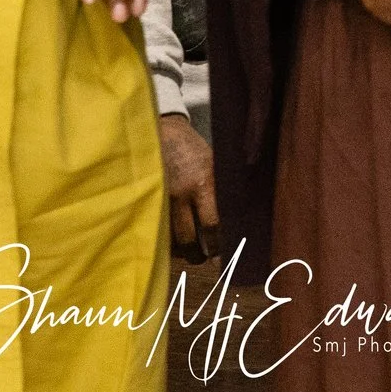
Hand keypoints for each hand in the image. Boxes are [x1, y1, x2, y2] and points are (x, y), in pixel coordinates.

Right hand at [159, 113, 218, 263]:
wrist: (163, 132)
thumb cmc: (195, 151)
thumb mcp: (216, 164)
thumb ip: (224, 190)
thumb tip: (244, 217)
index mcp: (204, 183)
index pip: (213, 225)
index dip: (219, 245)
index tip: (226, 254)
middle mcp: (181, 194)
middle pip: (190, 239)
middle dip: (199, 255)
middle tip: (206, 258)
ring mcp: (160, 199)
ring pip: (170, 239)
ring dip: (181, 251)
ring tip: (191, 253)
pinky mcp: (146, 201)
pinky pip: (156, 230)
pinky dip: (164, 240)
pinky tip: (174, 242)